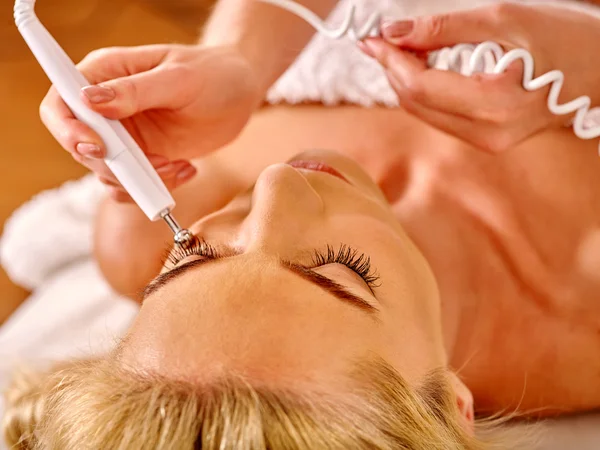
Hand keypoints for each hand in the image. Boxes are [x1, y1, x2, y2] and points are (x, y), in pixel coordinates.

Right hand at [40, 44, 260, 201]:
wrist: (240, 93)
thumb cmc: (213, 73)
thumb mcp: (179, 78)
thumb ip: (136, 91)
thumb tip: (91, 100)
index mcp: (104, 75)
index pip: (61, 103)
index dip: (68, 130)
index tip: (99, 148)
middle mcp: (106, 108)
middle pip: (80, 148)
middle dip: (115, 166)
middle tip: (158, 164)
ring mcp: (123, 136)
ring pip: (107, 173)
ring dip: (140, 181)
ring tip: (179, 165)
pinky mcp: (143, 158)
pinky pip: (133, 185)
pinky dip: (155, 188)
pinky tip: (186, 170)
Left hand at [359, 3, 599, 152]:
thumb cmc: (568, 38)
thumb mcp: (506, 19)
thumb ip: (444, 27)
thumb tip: (394, 32)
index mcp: (495, 104)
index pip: (420, 87)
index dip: (391, 60)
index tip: (371, 37)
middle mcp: (488, 133)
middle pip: (417, 104)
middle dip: (393, 70)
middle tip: (380, 39)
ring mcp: (488, 142)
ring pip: (425, 113)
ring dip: (406, 81)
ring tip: (398, 49)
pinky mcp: (488, 141)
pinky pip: (442, 117)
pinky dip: (425, 92)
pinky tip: (423, 68)